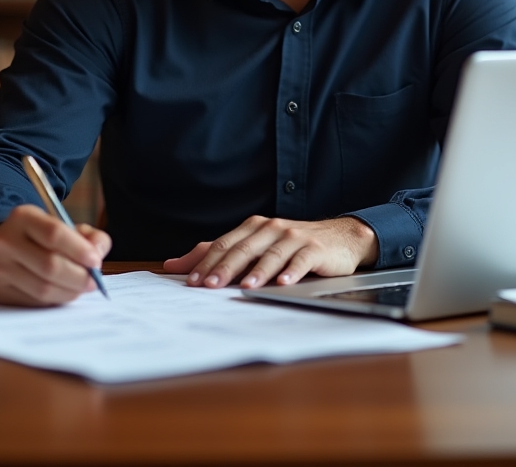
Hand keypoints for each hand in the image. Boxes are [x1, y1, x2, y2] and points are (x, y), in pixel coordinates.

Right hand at [0, 204, 110, 306]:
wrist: (6, 248)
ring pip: (43, 288)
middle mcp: (6, 241)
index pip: (54, 234)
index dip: (79, 250)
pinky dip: (56, 299)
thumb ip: (90, 236)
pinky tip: (64, 292)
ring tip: (82, 287)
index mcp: (23, 217)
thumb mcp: (66, 225)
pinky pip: (34, 301)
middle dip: (78, 276)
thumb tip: (98, 253)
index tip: (96, 261)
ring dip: (70, 291)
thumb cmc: (43, 237)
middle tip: (94, 281)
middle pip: (49, 265)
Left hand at [164, 216, 378, 289]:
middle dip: (225, 268)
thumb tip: (175, 265)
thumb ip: (217, 255)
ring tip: (246, 286)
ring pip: (271, 254)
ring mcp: (294, 237)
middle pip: (244, 249)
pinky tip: (284, 283)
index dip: (207, 263)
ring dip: (258, 271)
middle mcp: (271, 228)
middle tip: (210, 286)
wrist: (340, 238)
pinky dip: (292, 272)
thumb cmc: (292, 245)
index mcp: (253, 228)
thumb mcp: (254, 247)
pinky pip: (301, 260)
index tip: (192, 282)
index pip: (224, 245)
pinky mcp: (315, 248)